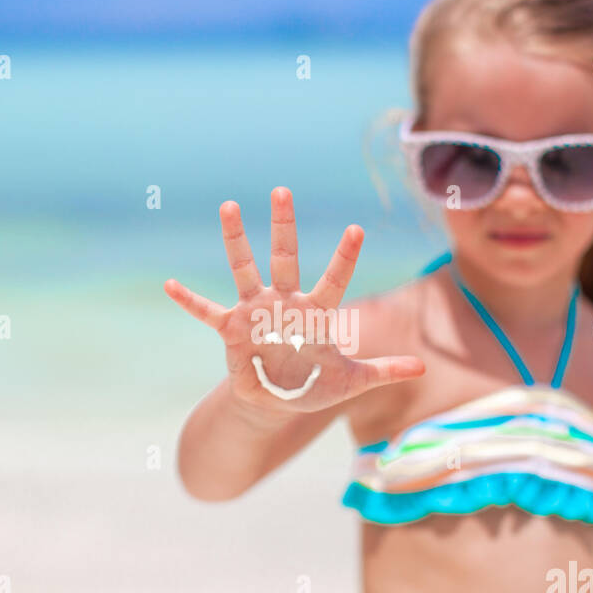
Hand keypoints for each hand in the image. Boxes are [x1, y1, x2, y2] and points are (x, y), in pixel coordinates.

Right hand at [164, 187, 423, 415]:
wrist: (278, 401)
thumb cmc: (315, 384)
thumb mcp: (352, 381)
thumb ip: (384, 371)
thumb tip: (423, 368)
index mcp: (315, 312)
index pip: (334, 279)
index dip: (344, 256)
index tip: (357, 229)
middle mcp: (284, 303)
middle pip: (284, 258)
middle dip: (284, 226)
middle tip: (282, 191)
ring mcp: (255, 312)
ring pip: (244, 269)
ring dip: (236, 240)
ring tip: (230, 206)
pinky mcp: (231, 331)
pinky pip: (207, 312)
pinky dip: (188, 301)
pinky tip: (169, 284)